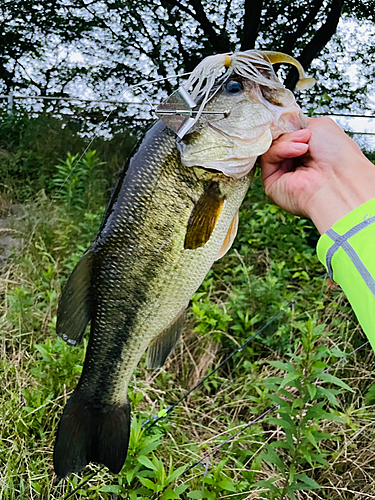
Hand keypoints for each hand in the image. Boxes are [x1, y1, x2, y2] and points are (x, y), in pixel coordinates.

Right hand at [260, 117, 374, 233]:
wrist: (339, 181)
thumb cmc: (338, 156)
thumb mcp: (320, 125)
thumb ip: (296, 122)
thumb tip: (279, 123)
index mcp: (308, 149)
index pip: (286, 131)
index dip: (286, 123)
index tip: (290, 119)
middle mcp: (295, 162)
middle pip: (276, 138)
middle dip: (288, 132)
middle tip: (304, 135)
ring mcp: (283, 172)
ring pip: (270, 146)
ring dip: (287, 141)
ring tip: (304, 146)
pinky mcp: (271, 182)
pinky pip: (267, 157)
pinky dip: (281, 150)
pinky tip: (297, 151)